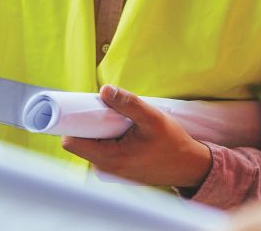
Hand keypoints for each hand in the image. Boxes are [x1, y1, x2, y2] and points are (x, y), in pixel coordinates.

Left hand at [61, 85, 212, 187]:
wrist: (189, 166)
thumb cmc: (172, 144)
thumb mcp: (152, 118)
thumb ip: (128, 103)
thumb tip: (104, 90)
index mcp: (109, 158)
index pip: (72, 142)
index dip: (73, 123)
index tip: (83, 108)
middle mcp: (105, 168)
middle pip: (80, 141)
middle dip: (89, 124)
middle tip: (107, 111)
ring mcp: (111, 170)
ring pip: (92, 145)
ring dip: (100, 130)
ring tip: (120, 122)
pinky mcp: (118, 168)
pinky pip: (102, 150)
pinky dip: (108, 138)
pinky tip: (124, 131)